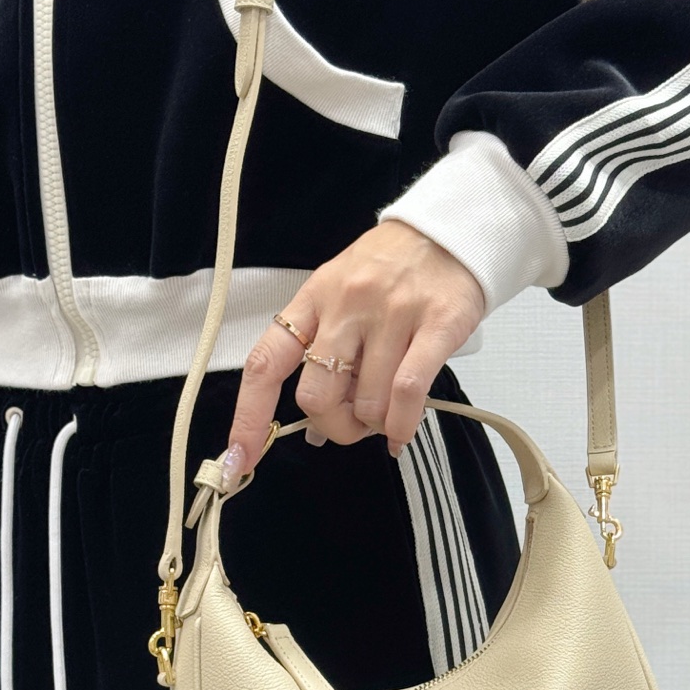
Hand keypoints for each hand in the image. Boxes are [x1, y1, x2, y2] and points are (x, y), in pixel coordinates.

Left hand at [224, 220, 484, 481]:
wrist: (450, 232)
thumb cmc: (391, 269)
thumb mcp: (342, 297)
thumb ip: (323, 355)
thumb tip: (313, 428)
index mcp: (313, 299)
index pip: (266, 363)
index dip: (248, 416)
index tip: (239, 457)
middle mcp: (346, 306)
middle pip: (316, 395)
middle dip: (334, 426)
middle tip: (352, 424)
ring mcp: (392, 314)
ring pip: (368, 402)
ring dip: (374, 424)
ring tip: (385, 414)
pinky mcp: (436, 325)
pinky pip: (409, 392)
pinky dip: (402, 426)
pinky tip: (401, 432)